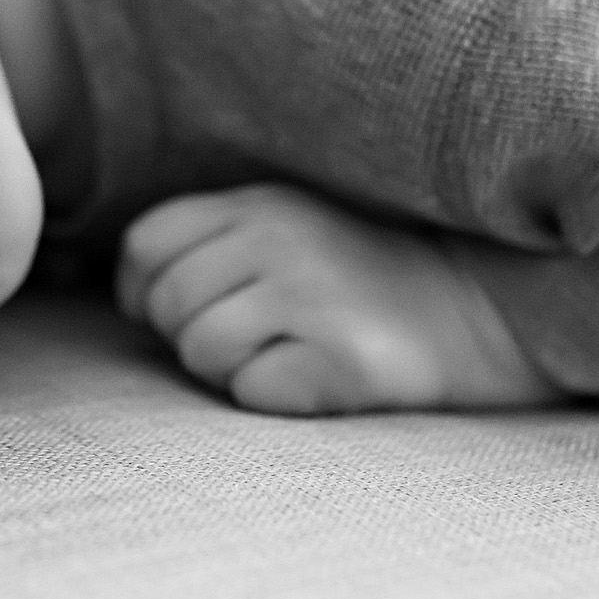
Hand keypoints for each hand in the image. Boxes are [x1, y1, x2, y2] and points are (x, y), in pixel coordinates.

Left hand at [114, 183, 561, 415]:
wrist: (474, 309)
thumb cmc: (362, 275)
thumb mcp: (286, 225)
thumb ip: (212, 238)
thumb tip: (124, 293)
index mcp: (259, 202)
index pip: (147, 244)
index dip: (143, 290)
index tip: (181, 311)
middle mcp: (280, 240)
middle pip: (168, 307)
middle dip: (190, 337)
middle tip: (251, 339)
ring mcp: (312, 297)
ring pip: (201, 352)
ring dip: (229, 370)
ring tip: (284, 354)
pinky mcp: (342, 358)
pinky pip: (253, 393)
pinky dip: (272, 396)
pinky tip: (313, 376)